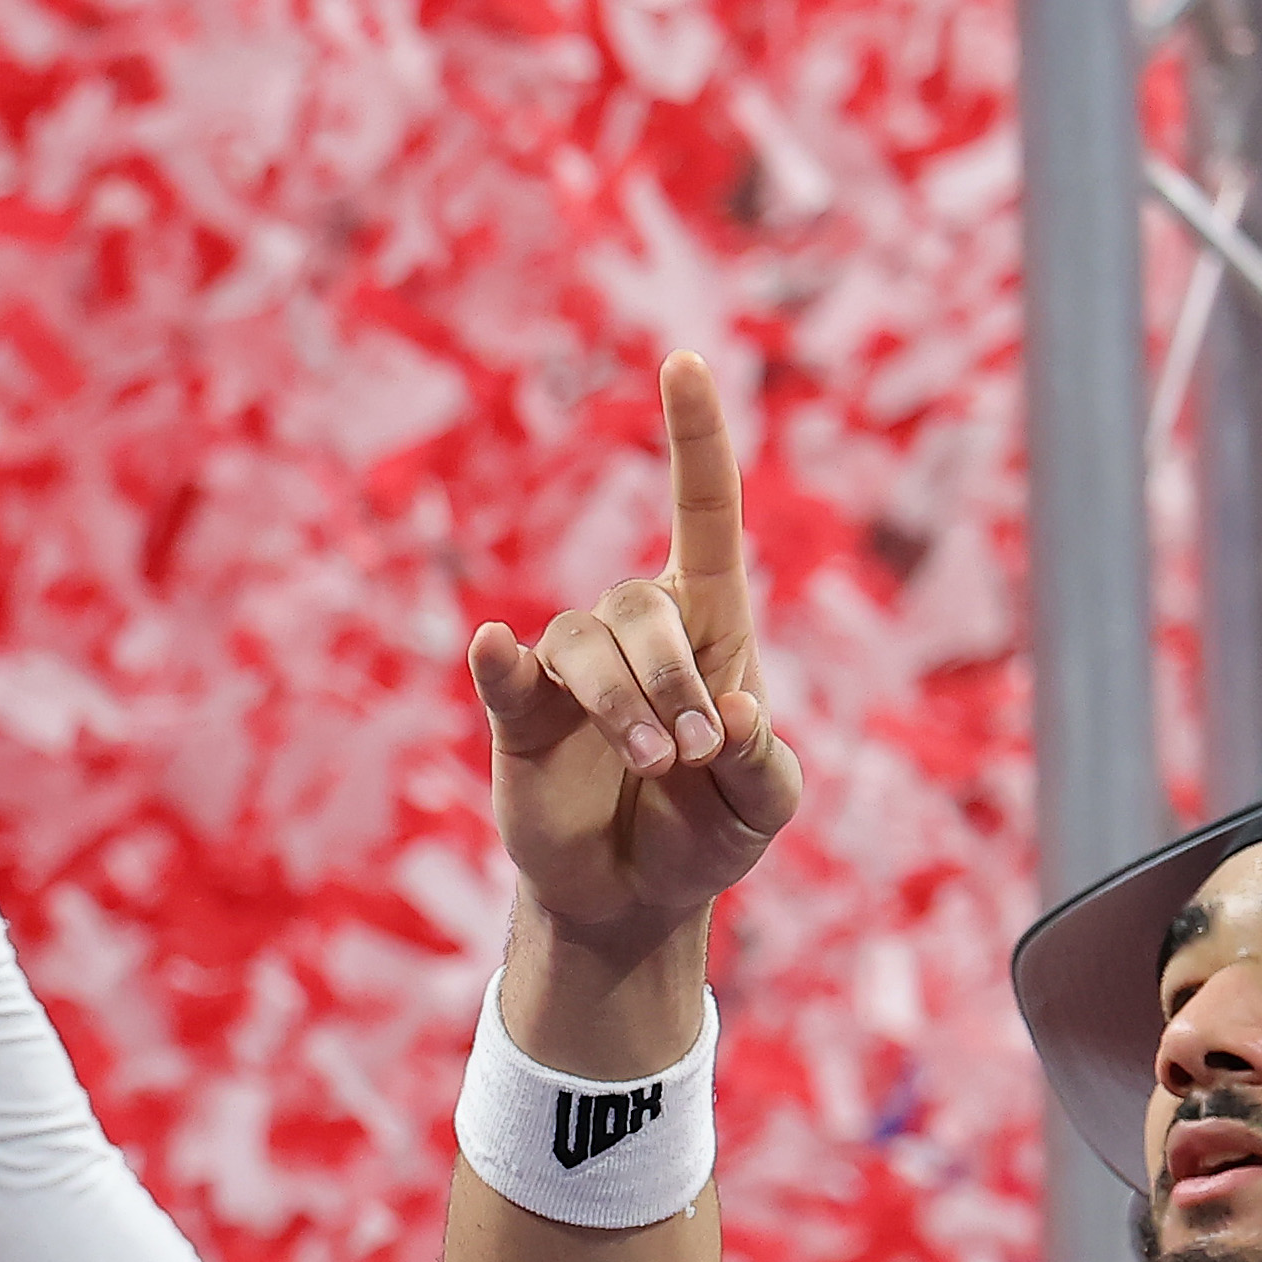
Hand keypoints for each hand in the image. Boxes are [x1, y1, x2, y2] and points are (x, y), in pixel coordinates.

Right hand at [465, 357, 803, 968]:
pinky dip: (500, 662)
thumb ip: (766, 765)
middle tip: (696, 755)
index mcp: (711, 629)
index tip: (685, 360)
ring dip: (627, 705)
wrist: (633, 901)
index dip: (694, 439)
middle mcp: (635, 633)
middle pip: (643, 605)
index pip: (702, 515)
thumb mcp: (767, 809)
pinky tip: (494, 651)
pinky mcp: (516, 717)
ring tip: (659, 767)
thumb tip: (734, 708)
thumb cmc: (710, 836)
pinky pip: (504, 676)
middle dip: (676, 678)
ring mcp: (569, 674)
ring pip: (584, 644)